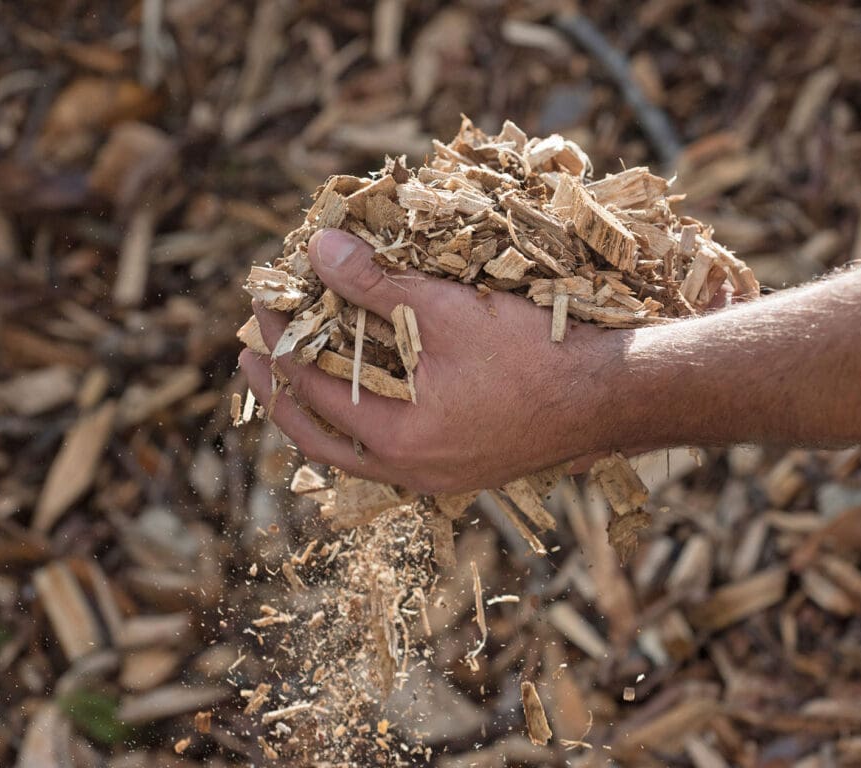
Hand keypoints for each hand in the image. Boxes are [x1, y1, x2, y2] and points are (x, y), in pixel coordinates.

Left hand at [238, 228, 625, 492]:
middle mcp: (411, 471)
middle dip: (280, 395)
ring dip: (322, 414)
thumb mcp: (447, 310)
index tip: (261, 309)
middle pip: (320, 441)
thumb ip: (377, 283)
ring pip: (356, 455)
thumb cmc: (533, 354)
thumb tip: (320, 249)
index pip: (311, 389)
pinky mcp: (465, 471)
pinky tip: (370, 397)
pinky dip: (365, 424)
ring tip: (301, 378)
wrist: (609, 398)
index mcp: (398, 439)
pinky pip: (392, 456)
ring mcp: (440, 478)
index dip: (279, 344)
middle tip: (252, 359)